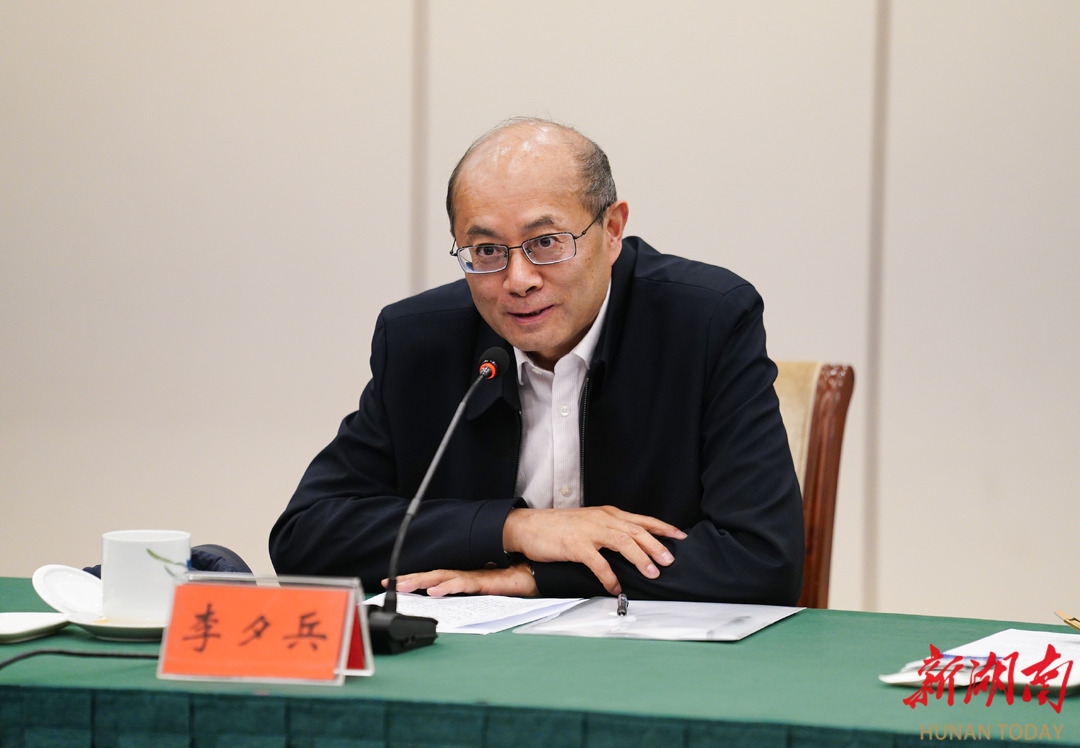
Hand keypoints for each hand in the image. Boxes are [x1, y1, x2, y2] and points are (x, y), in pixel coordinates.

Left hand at [384, 563, 537, 597]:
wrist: (538, 576)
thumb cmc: (515, 583)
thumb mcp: (487, 594)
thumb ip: (470, 596)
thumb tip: (450, 601)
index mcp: (465, 579)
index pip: (434, 578)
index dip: (415, 580)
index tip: (394, 583)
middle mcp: (467, 576)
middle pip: (433, 577)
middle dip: (410, 580)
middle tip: (389, 584)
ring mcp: (476, 578)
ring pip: (444, 578)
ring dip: (423, 582)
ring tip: (405, 586)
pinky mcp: (487, 582)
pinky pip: (464, 584)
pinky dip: (448, 587)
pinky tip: (435, 591)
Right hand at [501, 506, 686, 594]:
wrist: (529, 527)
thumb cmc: (559, 527)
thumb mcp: (589, 522)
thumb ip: (610, 529)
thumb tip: (632, 544)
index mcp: (607, 513)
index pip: (642, 519)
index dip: (663, 528)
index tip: (680, 536)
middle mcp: (602, 519)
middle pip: (637, 530)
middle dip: (657, 546)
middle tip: (670, 561)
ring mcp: (589, 531)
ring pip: (623, 542)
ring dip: (640, 559)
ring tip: (652, 573)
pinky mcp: (575, 545)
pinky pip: (598, 562)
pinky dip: (609, 576)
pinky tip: (615, 587)